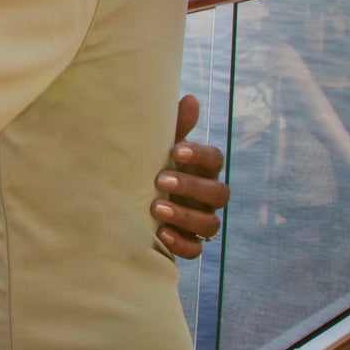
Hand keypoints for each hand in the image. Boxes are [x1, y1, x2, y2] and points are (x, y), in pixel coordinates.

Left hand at [152, 93, 228, 258]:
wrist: (131, 203)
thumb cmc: (150, 167)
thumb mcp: (159, 148)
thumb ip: (176, 127)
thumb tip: (190, 99)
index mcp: (202, 169)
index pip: (215, 159)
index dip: (200, 155)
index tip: (176, 150)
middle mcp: (207, 197)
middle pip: (218, 194)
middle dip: (191, 187)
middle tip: (160, 180)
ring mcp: (201, 222)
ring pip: (210, 225)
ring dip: (184, 216)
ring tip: (155, 208)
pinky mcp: (189, 244)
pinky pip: (196, 250)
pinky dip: (182, 244)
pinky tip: (162, 234)